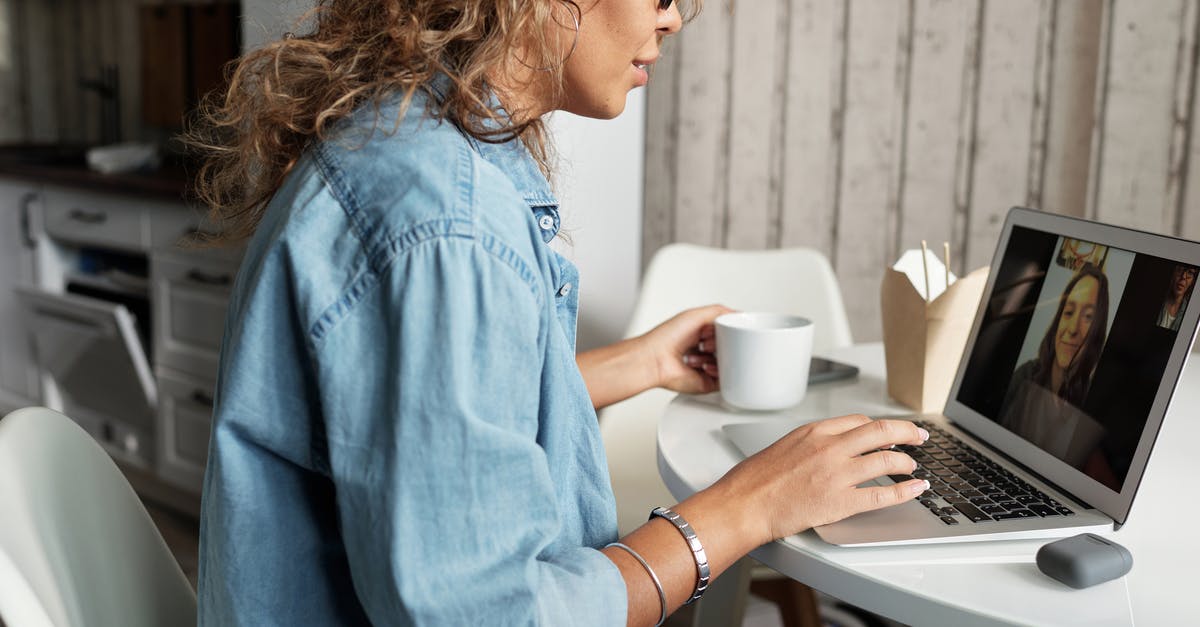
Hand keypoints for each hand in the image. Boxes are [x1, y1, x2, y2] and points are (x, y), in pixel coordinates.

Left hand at [637, 304, 732, 393]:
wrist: (655, 359)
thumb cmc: (666, 338)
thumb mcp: (696, 315)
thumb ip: (721, 312)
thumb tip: (740, 315)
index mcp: (702, 334)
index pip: (727, 332)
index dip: (727, 330)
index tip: (721, 328)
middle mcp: (705, 351)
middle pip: (730, 348)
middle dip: (723, 343)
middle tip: (709, 340)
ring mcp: (707, 367)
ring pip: (729, 363)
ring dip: (718, 356)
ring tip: (702, 351)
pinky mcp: (708, 383)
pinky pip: (725, 380)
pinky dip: (719, 372)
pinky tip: (705, 366)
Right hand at [710, 415, 930, 543]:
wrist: (743, 504)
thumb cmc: (753, 480)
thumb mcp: (783, 446)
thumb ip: (809, 444)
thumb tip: (826, 450)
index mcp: (814, 431)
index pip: (859, 421)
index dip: (879, 427)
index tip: (888, 431)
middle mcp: (830, 447)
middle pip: (882, 431)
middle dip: (907, 432)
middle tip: (919, 436)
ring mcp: (838, 474)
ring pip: (887, 460)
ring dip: (907, 463)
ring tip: (913, 468)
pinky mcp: (841, 502)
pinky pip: (884, 495)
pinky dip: (906, 491)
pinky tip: (916, 489)